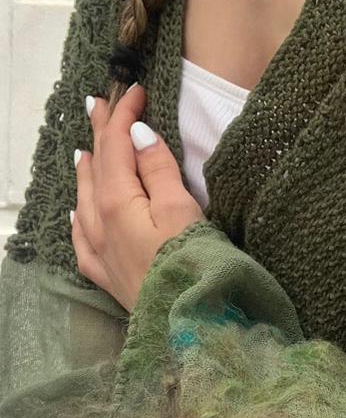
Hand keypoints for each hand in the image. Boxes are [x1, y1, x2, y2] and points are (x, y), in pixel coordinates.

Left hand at [71, 83, 205, 310]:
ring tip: (87, 150)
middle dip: (100, 133)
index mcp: (118, 202)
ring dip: (88, 170)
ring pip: (85, 200)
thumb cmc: (192, 266)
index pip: (117, 146)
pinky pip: (82, 238)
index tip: (134, 90)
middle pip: (97, 168)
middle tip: (99, 103)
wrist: (189, 327)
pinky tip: (80, 213)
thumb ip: (158, 171)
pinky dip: (81, 215)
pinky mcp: (108, 277)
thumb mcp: (182, 209)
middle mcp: (100, 224)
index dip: (124, 115)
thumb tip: (137, 135)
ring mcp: (101, 252)